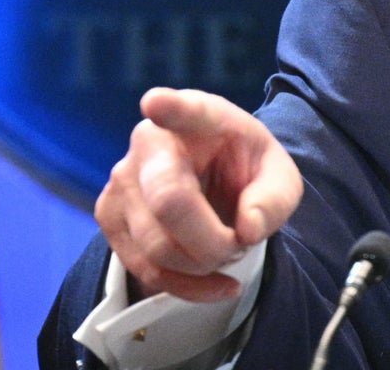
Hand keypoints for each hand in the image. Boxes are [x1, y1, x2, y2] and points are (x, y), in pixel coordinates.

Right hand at [95, 87, 302, 302]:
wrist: (216, 183)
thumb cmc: (247, 171)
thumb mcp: (279, 179)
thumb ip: (273, 199)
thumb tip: (247, 230)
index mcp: (200, 116)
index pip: (184, 110)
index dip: (169, 108)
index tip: (155, 103)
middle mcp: (151, 141)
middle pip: (170, 201)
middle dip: (213, 242)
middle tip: (241, 243)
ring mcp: (122, 178)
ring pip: (156, 245)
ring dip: (202, 264)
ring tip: (228, 251)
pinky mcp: (109, 215)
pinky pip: (144, 267)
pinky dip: (186, 286)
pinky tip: (215, 282)